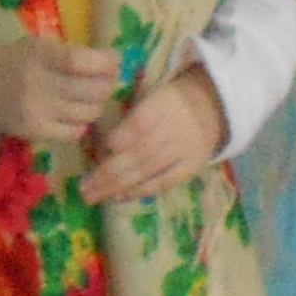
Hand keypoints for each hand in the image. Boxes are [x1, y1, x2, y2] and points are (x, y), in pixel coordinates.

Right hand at [0, 39, 122, 151]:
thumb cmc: (14, 63)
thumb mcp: (36, 46)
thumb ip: (70, 54)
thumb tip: (114, 64)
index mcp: (39, 54)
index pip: (80, 61)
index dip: (106, 63)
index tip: (116, 61)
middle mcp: (38, 83)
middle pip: (92, 90)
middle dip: (108, 85)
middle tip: (109, 80)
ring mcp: (37, 111)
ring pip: (88, 113)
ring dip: (97, 105)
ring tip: (91, 97)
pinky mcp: (36, 132)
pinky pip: (75, 132)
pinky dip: (82, 123)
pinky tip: (74, 114)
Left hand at [79, 65, 229, 204]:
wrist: (212, 107)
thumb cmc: (168, 102)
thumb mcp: (149, 97)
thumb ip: (128, 119)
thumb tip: (96, 146)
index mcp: (160, 107)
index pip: (137, 126)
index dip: (116, 141)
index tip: (95, 153)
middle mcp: (172, 130)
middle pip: (138, 155)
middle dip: (107, 174)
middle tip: (84, 189)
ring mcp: (183, 151)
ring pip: (147, 172)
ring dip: (117, 187)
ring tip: (94, 196)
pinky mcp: (190, 167)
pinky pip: (163, 183)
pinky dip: (139, 191)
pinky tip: (118, 198)